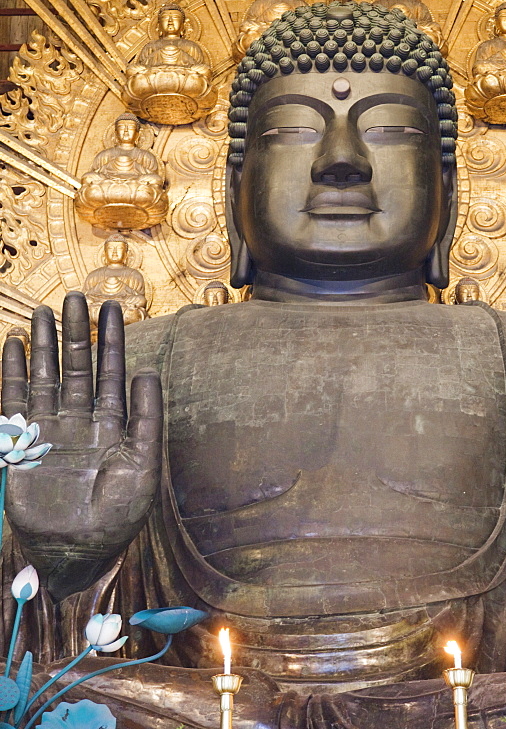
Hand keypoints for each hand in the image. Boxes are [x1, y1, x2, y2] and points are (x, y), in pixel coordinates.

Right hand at [1, 292, 161, 600]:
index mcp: (113, 425)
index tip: (112, 308)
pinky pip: (16, 401)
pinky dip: (14, 373)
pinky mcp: (22, 444)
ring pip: (46, 377)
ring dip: (45, 345)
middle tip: (76, 297)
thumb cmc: (118, 517)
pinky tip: (15, 345)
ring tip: (44, 312)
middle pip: (77, 366)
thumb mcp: (143, 466)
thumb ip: (146, 418)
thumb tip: (146, 370)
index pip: (112, 372)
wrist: (76, 553)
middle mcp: (81, 421)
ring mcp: (50, 430)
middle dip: (77, 333)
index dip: (111, 340)